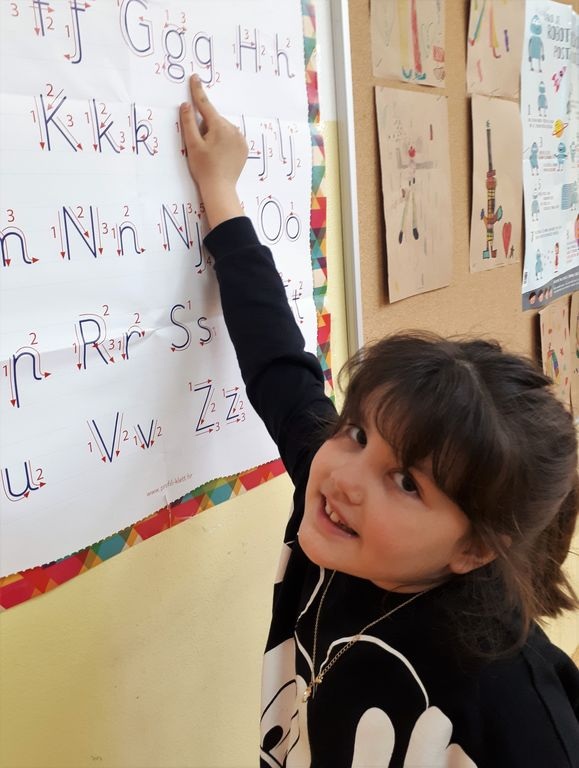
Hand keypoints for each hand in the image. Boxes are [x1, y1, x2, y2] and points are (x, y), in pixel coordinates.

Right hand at [180, 74, 247, 227]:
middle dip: (206, 127)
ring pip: (223, 129)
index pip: (205, 105)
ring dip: (215, 135)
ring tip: (211, 154)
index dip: (198, 91)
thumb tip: (186, 105)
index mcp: (219, 126)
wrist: (220, 189)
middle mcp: (233, 129)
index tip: (195, 77)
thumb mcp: (192, 145)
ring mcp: (240, 139)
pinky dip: (224, 142)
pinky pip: (231, 138)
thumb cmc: (204, 168)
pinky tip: (220, 155)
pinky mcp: (244, 148)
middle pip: (214, 120)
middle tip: (202, 147)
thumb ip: (189, 123)